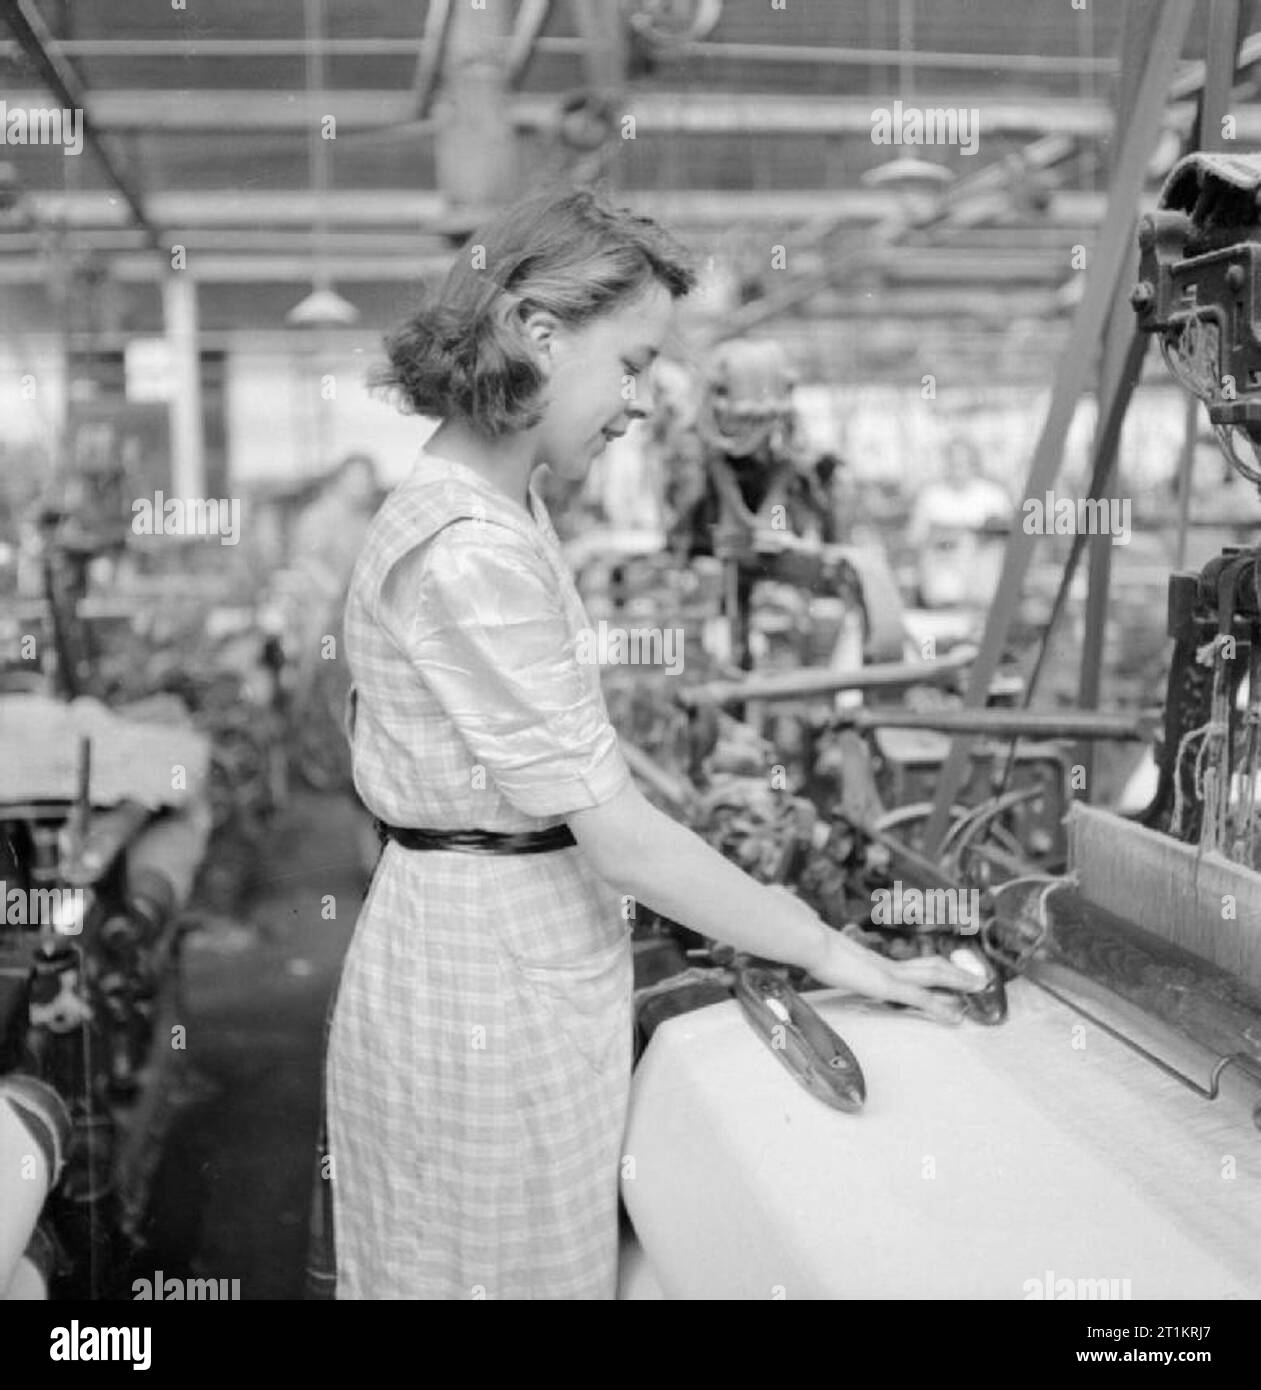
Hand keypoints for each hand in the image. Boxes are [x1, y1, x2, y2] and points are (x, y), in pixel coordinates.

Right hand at [807, 927, 987, 1024]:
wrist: (808, 940)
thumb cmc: (806, 944)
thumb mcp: (815, 952)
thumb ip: (819, 949)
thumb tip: (809, 943)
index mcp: (869, 959)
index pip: (907, 965)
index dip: (929, 968)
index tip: (945, 973)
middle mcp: (884, 963)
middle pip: (927, 965)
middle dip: (954, 972)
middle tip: (977, 979)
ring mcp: (887, 973)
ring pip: (933, 975)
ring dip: (958, 981)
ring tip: (979, 987)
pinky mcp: (887, 985)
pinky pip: (921, 998)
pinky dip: (940, 1008)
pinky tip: (955, 1018)